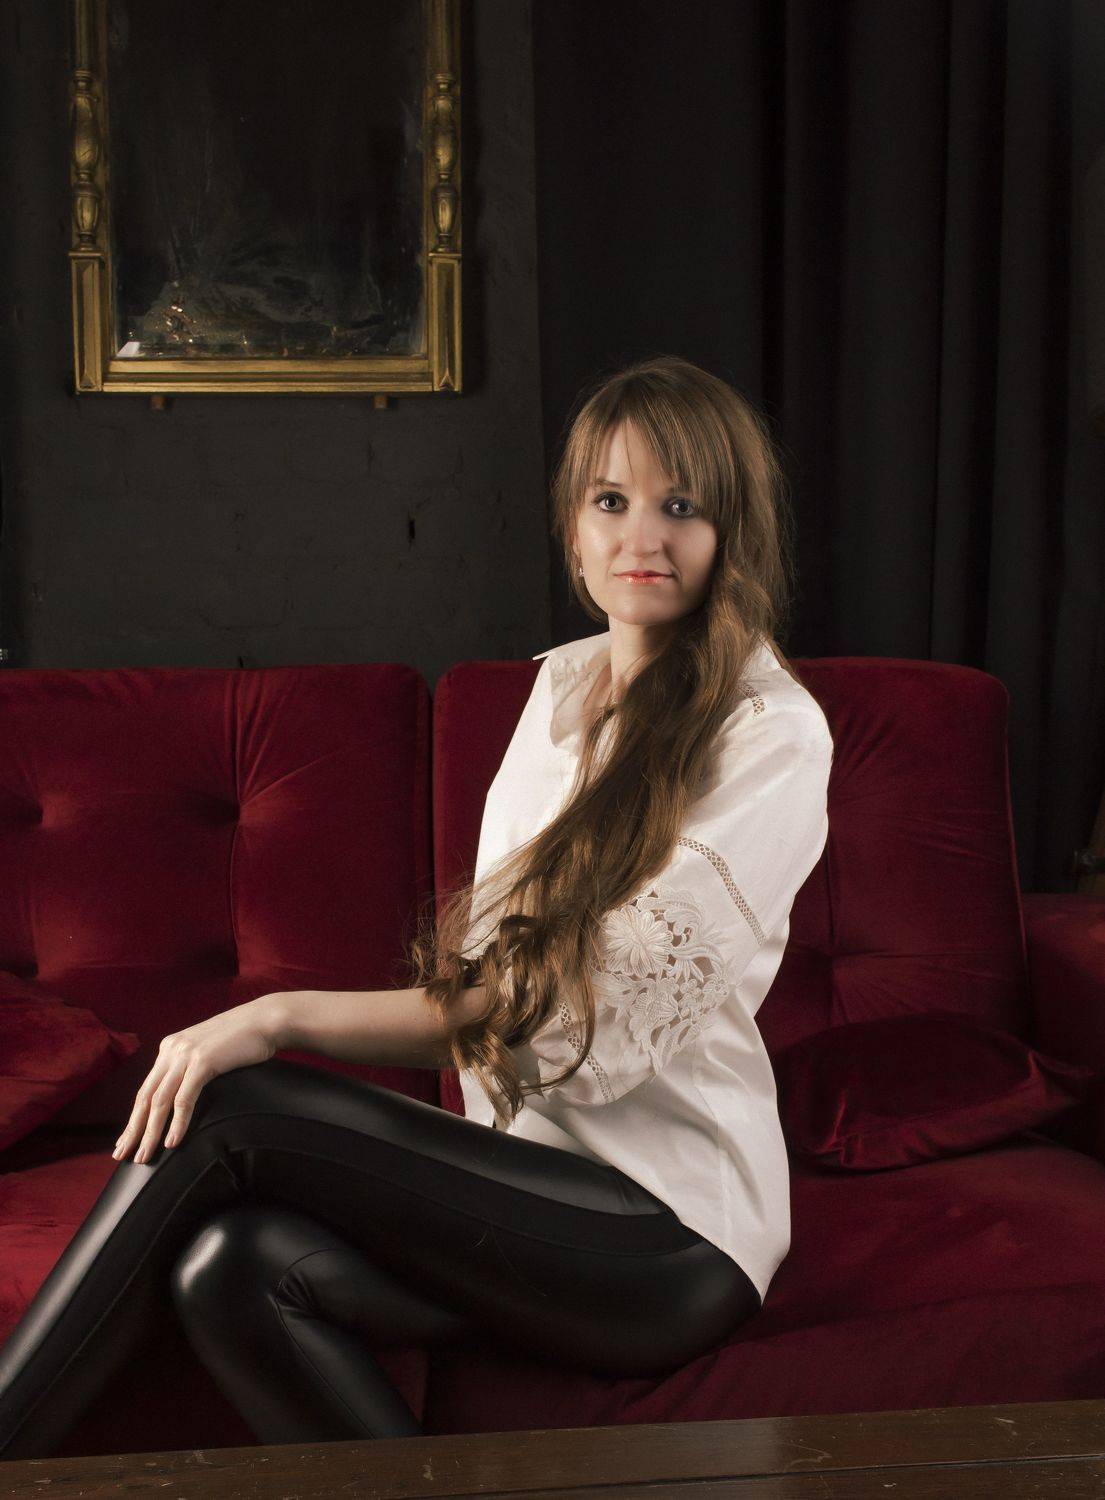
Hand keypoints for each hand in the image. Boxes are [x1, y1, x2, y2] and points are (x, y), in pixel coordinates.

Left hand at [112, 995, 282, 1162]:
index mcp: (170, 1048)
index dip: (134, 1118)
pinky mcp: (203, 1061)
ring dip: (151, 1132)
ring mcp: (186, 1055)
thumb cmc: (242, 1039)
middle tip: (123, 1155)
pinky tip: (173, 1141)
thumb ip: (190, 1067)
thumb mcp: (207, 1051)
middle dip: (134, 1130)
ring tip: (144, 1155)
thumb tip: (182, 1094)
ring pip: (160, 1101)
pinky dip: (177, 1123)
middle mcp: (172, 1050)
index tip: (127, 1141)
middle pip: (146, 1097)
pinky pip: (184, 1098)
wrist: (265, 1020)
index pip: (146, 1089)